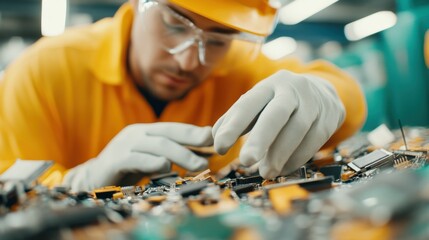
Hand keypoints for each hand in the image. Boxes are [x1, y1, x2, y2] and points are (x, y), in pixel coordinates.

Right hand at [63, 123, 212, 190]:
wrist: (93, 179)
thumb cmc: (127, 169)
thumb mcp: (150, 158)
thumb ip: (169, 154)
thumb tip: (201, 155)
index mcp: (145, 131)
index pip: (173, 128)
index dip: (194, 132)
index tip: (213, 138)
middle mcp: (136, 134)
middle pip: (168, 133)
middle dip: (192, 140)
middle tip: (212, 151)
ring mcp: (124, 145)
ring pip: (157, 145)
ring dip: (181, 154)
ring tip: (199, 165)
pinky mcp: (115, 160)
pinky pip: (137, 159)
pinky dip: (154, 162)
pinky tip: (166, 167)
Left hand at [212, 70, 344, 178]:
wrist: (323, 90)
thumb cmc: (279, 101)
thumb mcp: (258, 102)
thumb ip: (235, 118)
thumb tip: (213, 137)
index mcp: (268, 85)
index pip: (247, 104)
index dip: (233, 126)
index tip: (219, 147)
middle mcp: (292, 90)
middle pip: (276, 114)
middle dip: (260, 138)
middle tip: (245, 161)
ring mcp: (313, 103)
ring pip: (297, 129)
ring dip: (280, 154)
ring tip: (264, 172)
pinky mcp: (329, 118)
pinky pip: (314, 141)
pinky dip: (297, 158)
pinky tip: (283, 169)